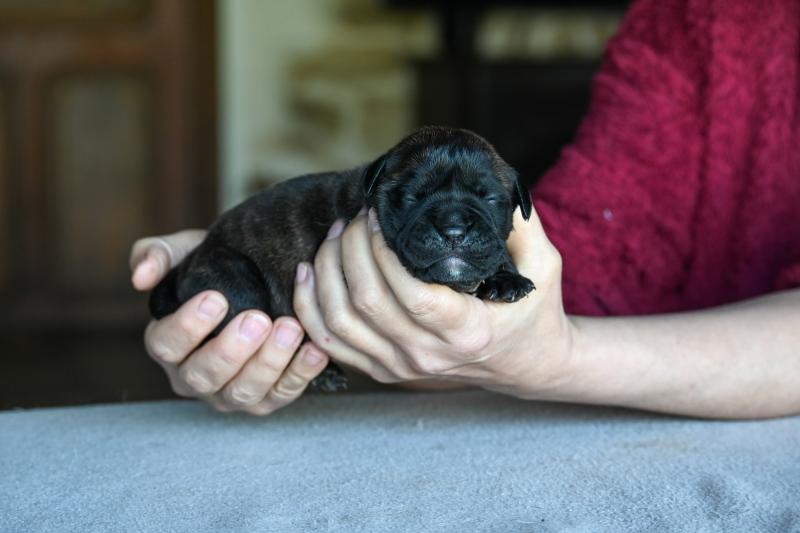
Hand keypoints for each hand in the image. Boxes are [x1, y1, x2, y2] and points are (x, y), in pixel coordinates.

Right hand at [130, 230, 329, 414]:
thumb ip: (155, 255)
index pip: (167, 344)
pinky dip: (301, 374)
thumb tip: (140, 277)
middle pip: (204, 375)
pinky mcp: (266, 400)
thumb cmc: (215, 269)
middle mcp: (193, 377)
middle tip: (257, 319)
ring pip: (243, 392)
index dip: (188, 326)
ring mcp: (229, 395)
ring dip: (268, 362)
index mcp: (167, 344)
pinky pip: (282, 394)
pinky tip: (315, 350)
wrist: (256, 280)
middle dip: (231, 350)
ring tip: (289, 328)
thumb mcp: (183, 252)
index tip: (216, 299)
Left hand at [293, 206, 575, 397]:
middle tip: (355, 219)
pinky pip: (328, 343)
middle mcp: (429, 356)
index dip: (383, 252)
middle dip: (350, 250)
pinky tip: (309, 272)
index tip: (379, 218)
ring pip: (338, 322)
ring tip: (335, 236)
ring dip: (325, 272)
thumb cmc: (533, 311)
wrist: (525, 365)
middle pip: (367, 303)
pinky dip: (309, 307)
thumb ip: (522, 227)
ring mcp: (402, 368)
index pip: (412, 295)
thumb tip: (490, 180)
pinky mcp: (383, 371)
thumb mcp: (543, 266)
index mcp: (467, 331)